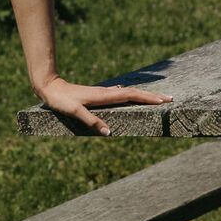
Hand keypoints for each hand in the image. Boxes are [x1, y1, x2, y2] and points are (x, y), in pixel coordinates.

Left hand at [35, 76, 171, 138]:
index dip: (148, 98)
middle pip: (134, 93)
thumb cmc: (61, 100)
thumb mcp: (74, 112)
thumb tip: (109, 133)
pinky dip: (131, 96)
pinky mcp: (98, 95)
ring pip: (128, 93)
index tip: (163, 100)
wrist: (50, 87)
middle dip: (152, 96)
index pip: (131, 96)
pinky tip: (131, 97)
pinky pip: (120, 95)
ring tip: (157, 99)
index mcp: (104, 96)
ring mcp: (103, 93)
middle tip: (170, 99)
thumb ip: (91, 121)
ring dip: (143, 95)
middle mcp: (107, 93)